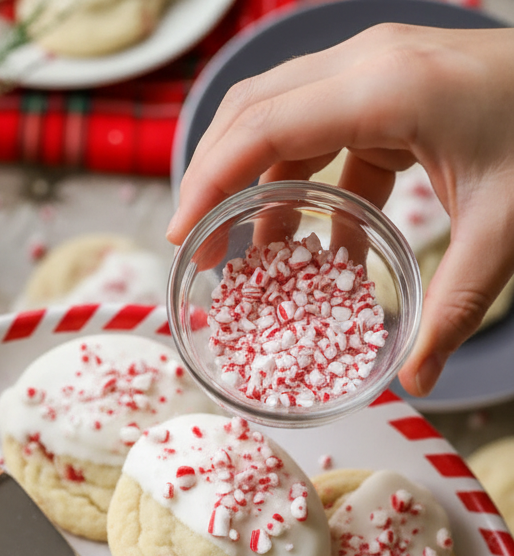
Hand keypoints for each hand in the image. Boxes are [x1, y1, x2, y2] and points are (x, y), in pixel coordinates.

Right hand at [168, 24, 513, 394]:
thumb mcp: (502, 231)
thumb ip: (453, 309)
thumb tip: (416, 381)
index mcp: (383, 88)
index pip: (263, 128)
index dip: (210, 182)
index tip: (182, 240)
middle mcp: (367, 65)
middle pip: (253, 111)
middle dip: (215, 182)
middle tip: (200, 254)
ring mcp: (377, 69)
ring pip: (282, 119)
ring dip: (258, 187)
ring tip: (250, 260)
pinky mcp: (390, 87)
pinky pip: (324, 133)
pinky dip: (308, 188)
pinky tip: (322, 248)